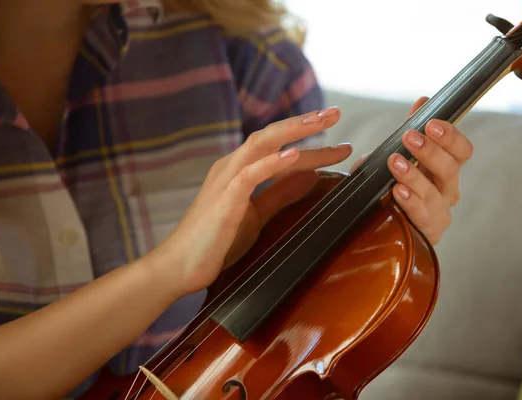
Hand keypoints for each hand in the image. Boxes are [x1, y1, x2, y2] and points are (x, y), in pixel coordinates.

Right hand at [159, 107, 350, 295]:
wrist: (181, 267)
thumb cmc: (216, 241)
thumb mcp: (258, 214)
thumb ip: (281, 194)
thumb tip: (312, 177)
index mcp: (239, 170)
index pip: (279, 148)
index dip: (310, 144)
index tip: (340, 144)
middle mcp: (231, 167)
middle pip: (271, 136)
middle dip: (304, 123)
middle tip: (335, 112)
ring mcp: (225, 181)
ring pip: (260, 145)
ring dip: (292, 132)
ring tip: (321, 122)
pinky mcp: (223, 201)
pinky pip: (248, 176)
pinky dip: (270, 162)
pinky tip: (292, 154)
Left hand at [351, 97, 473, 244]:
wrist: (382, 224)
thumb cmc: (395, 184)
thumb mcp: (400, 155)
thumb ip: (412, 130)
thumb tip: (423, 100)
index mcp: (446, 169)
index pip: (461, 151)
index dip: (450, 136)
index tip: (431, 123)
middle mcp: (448, 190)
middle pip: (450, 169)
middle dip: (430, 151)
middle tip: (409, 137)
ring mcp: (439, 213)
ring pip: (434, 193)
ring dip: (414, 175)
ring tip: (395, 162)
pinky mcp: (426, 232)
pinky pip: (420, 217)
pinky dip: (409, 203)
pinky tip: (397, 191)